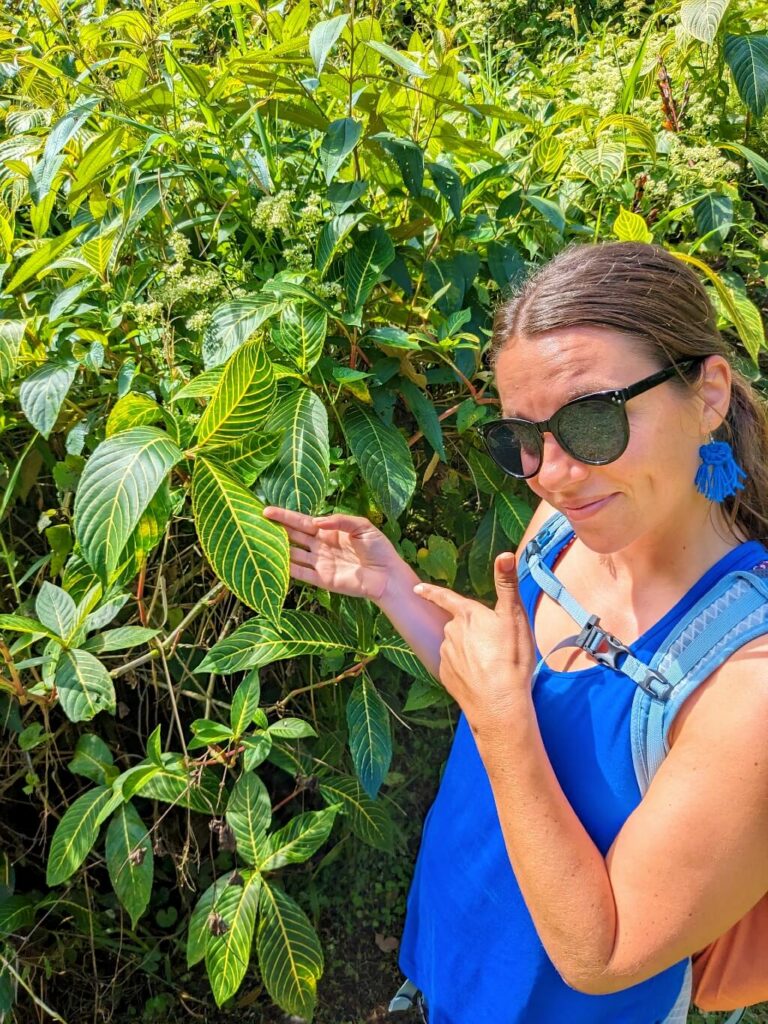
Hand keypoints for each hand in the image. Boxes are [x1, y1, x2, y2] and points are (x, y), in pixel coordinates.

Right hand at [262, 506, 402, 602]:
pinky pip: (301, 573)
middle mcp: (321, 546)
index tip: (266, 510)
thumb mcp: (362, 526)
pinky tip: (273, 562)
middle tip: (255, 523)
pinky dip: (287, 569)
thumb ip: (340, 520)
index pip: (302, 522)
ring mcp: (320, 563)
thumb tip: (316, 521)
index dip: (285, 516)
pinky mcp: (323, 579)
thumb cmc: (379, 548)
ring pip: (293, 554)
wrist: (388, 574)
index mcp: (330, 531)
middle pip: (294, 536)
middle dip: (276, 529)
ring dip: (278, 548)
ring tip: (258, 541)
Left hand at [413, 551, 536, 735]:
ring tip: (491, 662)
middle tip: (493, 644)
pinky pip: (455, 667)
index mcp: (467, 615)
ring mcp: (446, 655)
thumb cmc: (510, 657)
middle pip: (457, 624)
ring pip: (456, 646)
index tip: (417, 588)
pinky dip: (466, 669)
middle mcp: (451, 632)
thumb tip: (505, 554)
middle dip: (470, 630)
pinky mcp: (446, 675)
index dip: (431, 591)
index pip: (445, 597)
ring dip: (469, 650)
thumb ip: (507, 584)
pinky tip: (481, 677)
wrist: (499, 702)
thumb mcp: (514, 616)